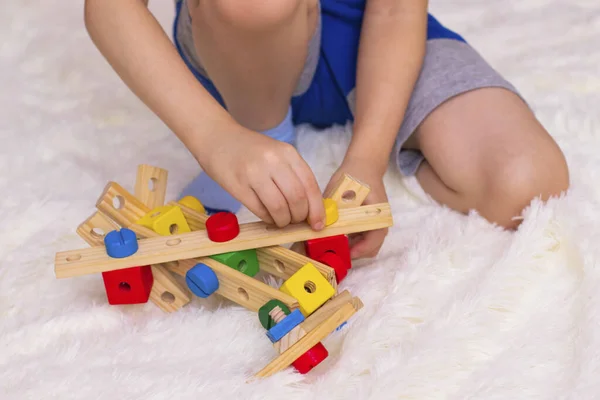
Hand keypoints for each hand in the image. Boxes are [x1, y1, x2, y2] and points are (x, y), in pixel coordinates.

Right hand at [195, 123, 325, 229]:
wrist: (217, 137)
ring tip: (281, 220)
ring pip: (279, 208)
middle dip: (299, 217)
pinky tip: (267, 216)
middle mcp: (273, 161)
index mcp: (287, 152)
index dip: (317, 209)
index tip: (318, 224)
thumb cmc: (250, 150)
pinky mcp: (238, 185)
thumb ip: (294, 176)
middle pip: (297, 199)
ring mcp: (254, 173)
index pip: (310, 185)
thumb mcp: (277, 154)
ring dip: (283, 221)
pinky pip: (260, 210)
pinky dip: (268, 218)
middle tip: (295, 221)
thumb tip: (311, 208)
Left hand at [323, 158, 388, 258]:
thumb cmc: (353, 176)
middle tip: (332, 250)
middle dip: (352, 252)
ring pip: (365, 245)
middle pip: (370, 248)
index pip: (374, 240)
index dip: (359, 250)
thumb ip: (330, 213)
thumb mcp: (338, 193)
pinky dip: (350, 240)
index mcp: (379, 214)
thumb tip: (317, 231)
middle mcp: (380, 222)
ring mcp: (376, 223)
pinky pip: (362, 238)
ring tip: (331, 243)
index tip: (343, 252)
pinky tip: (336, 235)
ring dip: (350, 247)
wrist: (363, 164)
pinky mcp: (370, 223)